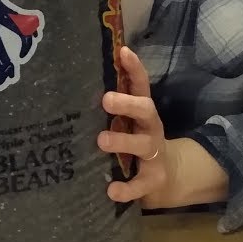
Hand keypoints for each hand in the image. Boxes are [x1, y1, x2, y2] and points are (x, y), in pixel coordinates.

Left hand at [99, 46, 170, 205]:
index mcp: (143, 112)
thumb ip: (113, 107)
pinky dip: (127, 188)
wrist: (167, 176)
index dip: (134, 68)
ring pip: (143, 145)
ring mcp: (155, 154)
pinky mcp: (154, 180)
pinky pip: (140, 184)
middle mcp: (151, 128)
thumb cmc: (136, 141)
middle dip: (128, 104)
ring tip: (101, 140)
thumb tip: (76, 83)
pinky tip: (111, 190)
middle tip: (106, 99)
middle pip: (146, 110)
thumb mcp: (129, 122)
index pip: (141, 85)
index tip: (123, 51)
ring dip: (123, 141)